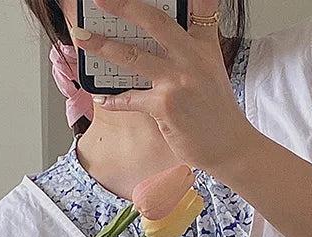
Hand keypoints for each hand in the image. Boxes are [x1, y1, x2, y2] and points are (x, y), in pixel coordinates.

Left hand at [71, 0, 254, 176]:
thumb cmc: (217, 113)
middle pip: (154, 22)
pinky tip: (100, 97)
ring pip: (133, 56)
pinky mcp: (164, 106)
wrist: (228, 146)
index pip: (198, 7)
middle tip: (101, 1)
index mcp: (204, 46)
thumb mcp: (211, 72)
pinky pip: (129, 98)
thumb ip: (191, 50)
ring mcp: (177, 82)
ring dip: (103, 46)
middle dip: (124, 7)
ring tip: (83, 39)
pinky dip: (112, 99)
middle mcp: (192, 58)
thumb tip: (159, 45)